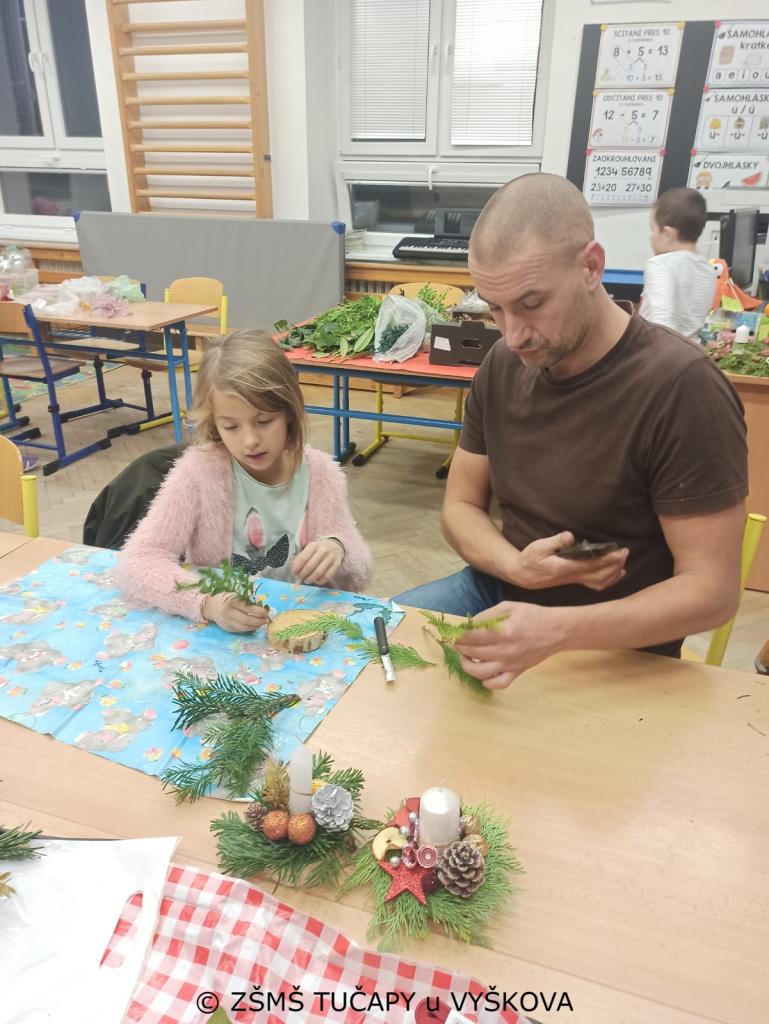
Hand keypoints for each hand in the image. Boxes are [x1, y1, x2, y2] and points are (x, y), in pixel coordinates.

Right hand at [202, 592, 269, 632]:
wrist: (210, 606)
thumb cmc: (226, 598)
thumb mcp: (235, 594)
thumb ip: (247, 600)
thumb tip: (262, 606)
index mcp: (231, 602)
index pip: (248, 608)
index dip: (259, 611)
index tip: (266, 612)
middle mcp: (228, 613)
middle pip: (247, 620)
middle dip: (259, 621)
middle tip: (266, 620)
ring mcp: (227, 622)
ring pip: (244, 628)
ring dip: (255, 626)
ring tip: (262, 623)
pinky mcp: (227, 628)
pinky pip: (240, 630)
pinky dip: (249, 629)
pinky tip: (254, 626)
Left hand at [291, 539, 344, 585]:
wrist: (335, 547)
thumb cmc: (318, 550)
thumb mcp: (309, 549)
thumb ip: (301, 557)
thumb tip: (294, 569)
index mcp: (313, 546)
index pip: (303, 558)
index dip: (297, 568)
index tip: (294, 573)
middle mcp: (323, 551)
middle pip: (310, 566)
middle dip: (303, 574)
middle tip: (300, 577)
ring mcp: (331, 558)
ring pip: (318, 572)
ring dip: (310, 579)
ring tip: (307, 580)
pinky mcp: (337, 565)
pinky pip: (327, 576)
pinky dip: (320, 581)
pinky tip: (316, 581)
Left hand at [454, 601, 561, 689]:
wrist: (556, 631)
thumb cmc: (532, 616)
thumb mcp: (508, 607)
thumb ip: (487, 615)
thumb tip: (468, 624)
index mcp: (503, 632)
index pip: (471, 636)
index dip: (458, 634)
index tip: (452, 632)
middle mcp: (505, 651)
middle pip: (472, 653)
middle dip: (459, 647)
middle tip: (455, 642)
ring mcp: (511, 664)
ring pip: (480, 672)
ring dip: (467, 665)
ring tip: (465, 657)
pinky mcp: (517, 672)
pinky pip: (497, 684)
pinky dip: (486, 681)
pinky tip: (482, 672)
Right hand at [512, 531, 627, 591]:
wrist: (523, 575)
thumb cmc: (530, 559)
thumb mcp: (538, 546)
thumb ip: (555, 541)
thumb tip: (571, 536)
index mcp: (565, 568)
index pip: (592, 565)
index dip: (608, 560)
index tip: (619, 552)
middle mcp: (572, 576)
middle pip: (600, 575)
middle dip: (615, 565)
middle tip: (625, 552)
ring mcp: (574, 580)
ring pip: (600, 582)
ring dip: (614, 573)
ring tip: (622, 561)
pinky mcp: (574, 581)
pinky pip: (596, 584)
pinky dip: (609, 580)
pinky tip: (615, 573)